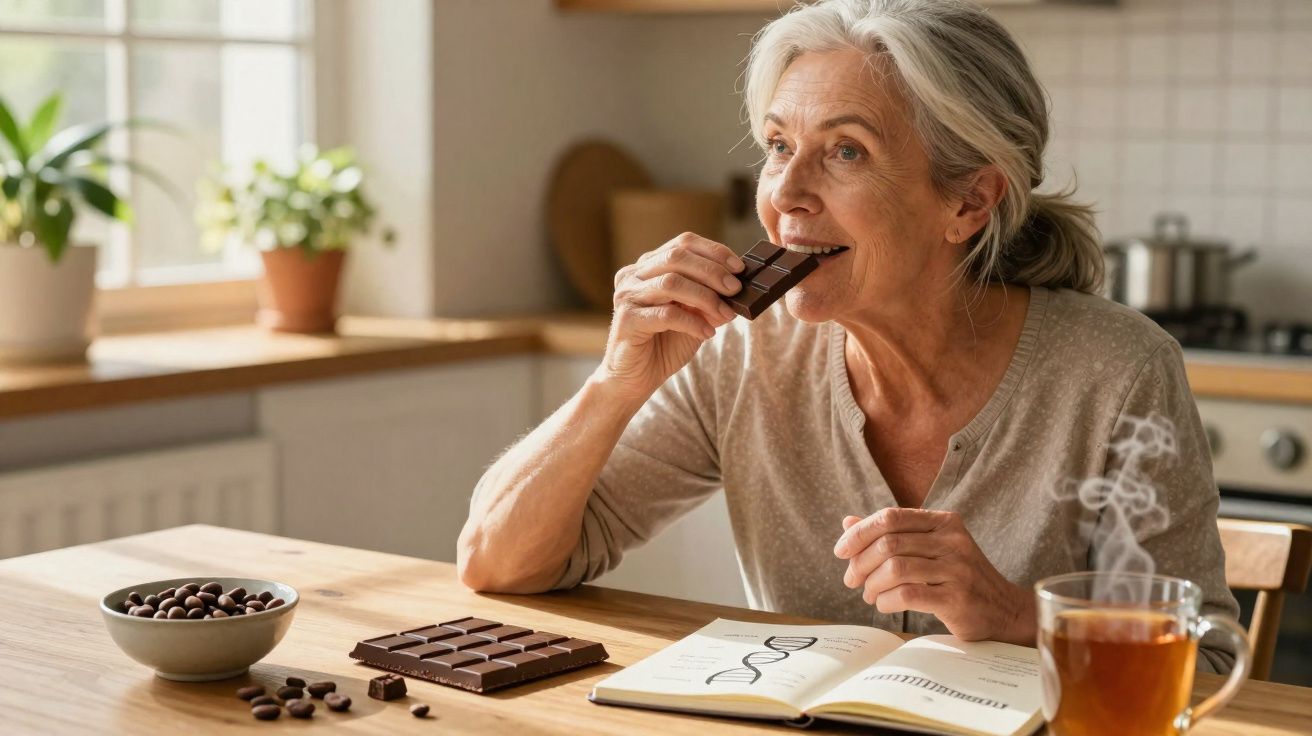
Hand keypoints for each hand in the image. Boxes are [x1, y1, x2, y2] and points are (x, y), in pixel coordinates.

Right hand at [595, 232, 744, 404]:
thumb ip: (710, 300)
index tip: (739, 268)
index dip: (714, 251)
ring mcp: (627, 296)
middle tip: (735, 289)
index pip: (683, 243)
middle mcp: (633, 275)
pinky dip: (692, 322)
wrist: (634, 379)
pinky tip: (707, 333)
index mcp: (648, 266)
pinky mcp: (627, 320)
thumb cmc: (663, 345)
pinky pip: (666, 314)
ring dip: (706, 297)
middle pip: (677, 257)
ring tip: (725, 314)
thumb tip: (738, 288)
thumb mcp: (694, 317)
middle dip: (712, 272)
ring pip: (671, 282)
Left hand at [834, 508, 1036, 645]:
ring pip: (895, 568)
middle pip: (889, 542)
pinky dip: (886, 601)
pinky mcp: (957, 598)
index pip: (891, 517)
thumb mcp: (929, 549)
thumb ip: (892, 535)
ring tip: (869, 595)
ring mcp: (957, 569)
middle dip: (860, 562)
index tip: (841, 551)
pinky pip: (907, 595)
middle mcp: (953, 541)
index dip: (860, 533)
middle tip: (851, 580)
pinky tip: (883, 605)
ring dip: (871, 584)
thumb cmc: (959, 578)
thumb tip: (848, 523)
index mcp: (944, 522)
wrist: (1005, 610)